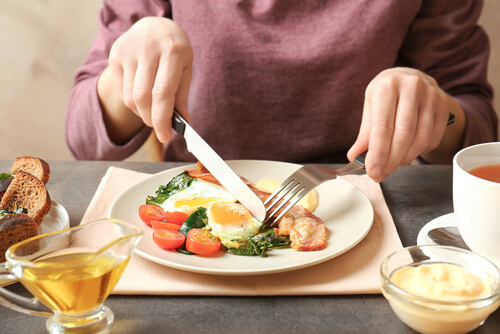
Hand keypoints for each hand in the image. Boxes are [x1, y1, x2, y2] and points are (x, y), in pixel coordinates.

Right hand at [106, 17, 192, 142]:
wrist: (155, 26)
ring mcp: (128, 52)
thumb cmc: (175, 52)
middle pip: (143, 97)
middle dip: (151, 119)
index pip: (162, 92)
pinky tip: (142, 97)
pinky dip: (132, 103)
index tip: (166, 136)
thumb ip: (181, 96)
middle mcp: (148, 50)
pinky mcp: (115, 56)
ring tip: (152, 110)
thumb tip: (181, 123)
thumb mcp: (185, 69)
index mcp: (172, 52)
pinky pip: (121, 91)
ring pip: (130, 98)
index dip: (162, 118)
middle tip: (160, 128)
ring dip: (142, 113)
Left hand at [347, 67, 453, 181]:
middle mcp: (411, 87)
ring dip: (405, 158)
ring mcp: (431, 95)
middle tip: (381, 174)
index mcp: (387, 86)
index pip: (383, 127)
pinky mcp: (444, 105)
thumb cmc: (386, 94)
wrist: (409, 77)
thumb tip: (355, 157)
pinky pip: (433, 139)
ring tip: (392, 163)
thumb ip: (364, 134)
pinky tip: (407, 152)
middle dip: (391, 160)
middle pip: (403, 135)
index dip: (378, 153)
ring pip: (420, 139)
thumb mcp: (370, 107)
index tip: (373, 171)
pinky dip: (419, 152)